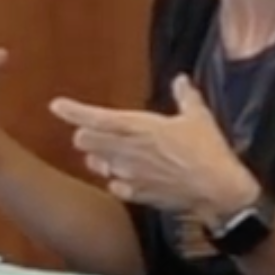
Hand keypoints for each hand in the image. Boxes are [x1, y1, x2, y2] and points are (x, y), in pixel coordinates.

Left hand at [50, 75, 257, 221]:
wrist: (217, 189)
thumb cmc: (208, 150)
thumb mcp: (199, 117)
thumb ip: (186, 97)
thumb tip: (181, 80)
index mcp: (139, 127)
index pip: (95, 117)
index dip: (72, 111)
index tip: (57, 105)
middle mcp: (126, 151)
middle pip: (84, 141)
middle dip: (86, 135)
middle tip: (96, 133)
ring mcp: (128, 175)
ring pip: (95, 164)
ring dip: (99, 157)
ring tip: (113, 154)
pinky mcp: (136, 194)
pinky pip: (114, 186)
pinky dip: (117, 180)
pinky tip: (129, 178)